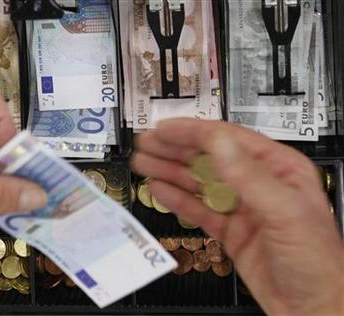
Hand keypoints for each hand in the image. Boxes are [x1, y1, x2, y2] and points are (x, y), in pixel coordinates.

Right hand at [132, 118, 342, 315]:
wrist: (312, 308)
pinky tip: (160, 189)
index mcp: (278, 169)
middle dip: (175, 149)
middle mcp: (257, 183)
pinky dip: (176, 199)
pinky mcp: (228, 229)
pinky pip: (197, 209)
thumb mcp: (285, 212)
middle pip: (207, 158)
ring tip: (145, 162)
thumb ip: (249, 176)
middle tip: (148, 143)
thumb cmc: (316, 262)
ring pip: (198, 182)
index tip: (166, 129)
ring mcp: (240, 207)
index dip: (193, 132)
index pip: (227, 141)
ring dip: (170, 171)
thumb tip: (220, 143)